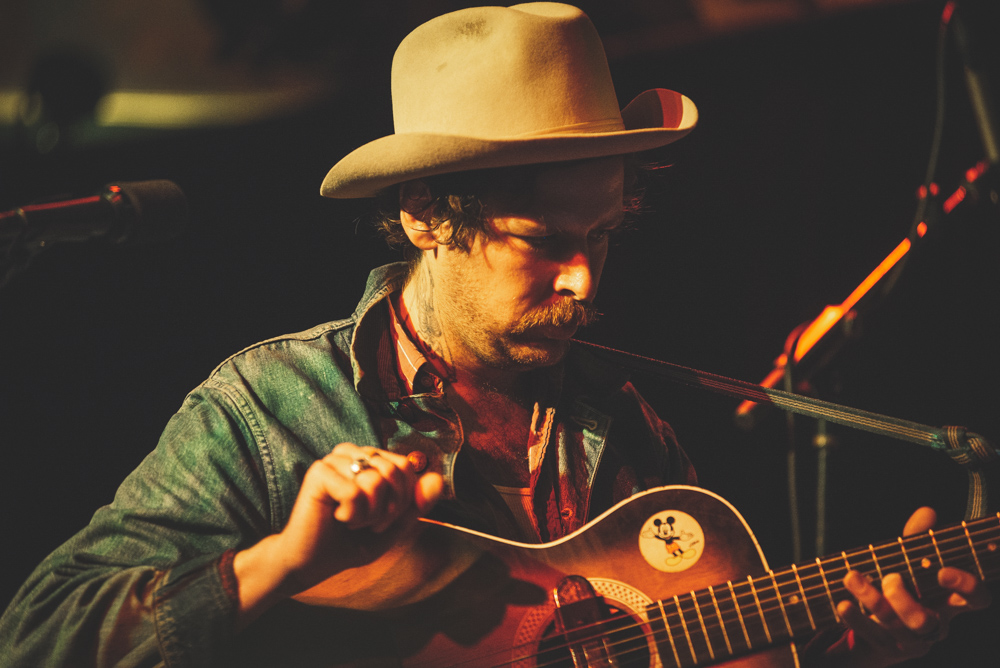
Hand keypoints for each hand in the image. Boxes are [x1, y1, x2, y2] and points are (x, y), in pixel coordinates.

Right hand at [234, 443, 442, 625]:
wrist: (311, 562)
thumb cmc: (351, 541)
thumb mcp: (394, 526)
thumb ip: (416, 504)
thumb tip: (438, 478)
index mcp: (372, 460)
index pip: (407, 467)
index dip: (403, 500)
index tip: (383, 519)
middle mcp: (354, 454)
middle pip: (395, 471)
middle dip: (387, 508)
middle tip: (366, 522)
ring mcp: (336, 459)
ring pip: (376, 480)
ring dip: (368, 513)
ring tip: (350, 519)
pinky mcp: (319, 471)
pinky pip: (355, 491)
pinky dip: (352, 513)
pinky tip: (336, 517)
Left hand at [831, 507, 991, 666]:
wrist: (876, 629)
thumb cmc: (901, 586)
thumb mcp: (907, 561)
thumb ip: (917, 539)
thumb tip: (927, 512)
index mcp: (948, 602)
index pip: (975, 599)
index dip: (967, 587)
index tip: (943, 571)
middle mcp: (933, 625)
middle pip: (927, 623)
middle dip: (905, 600)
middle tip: (889, 578)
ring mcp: (909, 641)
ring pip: (896, 628)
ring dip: (872, 600)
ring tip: (852, 577)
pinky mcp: (885, 648)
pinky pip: (871, 636)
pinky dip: (855, 619)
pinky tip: (843, 603)